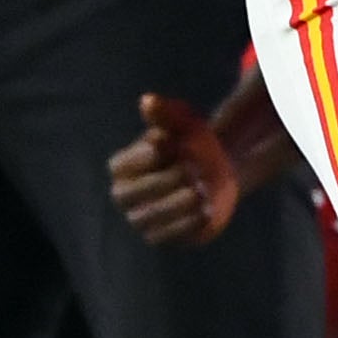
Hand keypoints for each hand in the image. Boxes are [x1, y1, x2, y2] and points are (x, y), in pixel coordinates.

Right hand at [109, 92, 241, 246]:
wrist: (215, 169)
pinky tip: (206, 210)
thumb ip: (164, 113)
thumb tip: (148, 101)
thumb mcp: (180, 123)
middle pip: (133, 193)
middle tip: (193, 170)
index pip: (122, 165)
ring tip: (202, 190)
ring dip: (177, 204)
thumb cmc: (190, 142)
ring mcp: (140, 219)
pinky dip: (187, 224)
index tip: (172, 145)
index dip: (145, 157)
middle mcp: (124, 196)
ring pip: (150, 217)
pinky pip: (167, 236)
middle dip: (164, 181)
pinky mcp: (161, 237)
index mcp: (122, 167)